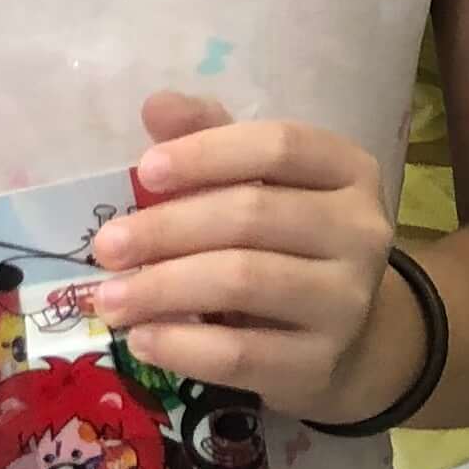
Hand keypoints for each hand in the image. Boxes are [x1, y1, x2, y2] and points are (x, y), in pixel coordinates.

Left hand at [93, 94, 411, 421]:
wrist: (343, 332)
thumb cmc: (287, 239)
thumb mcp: (259, 180)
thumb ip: (212, 137)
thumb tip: (156, 105)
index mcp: (348, 169)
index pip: (279, 146)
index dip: (208, 154)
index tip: (144, 171)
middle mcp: (361, 231)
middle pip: (253, 215)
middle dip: (168, 229)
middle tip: (106, 247)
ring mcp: (347, 301)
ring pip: (244, 282)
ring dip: (163, 288)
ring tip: (109, 298)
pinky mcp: (321, 363)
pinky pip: (242, 354)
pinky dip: (183, 345)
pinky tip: (142, 339)